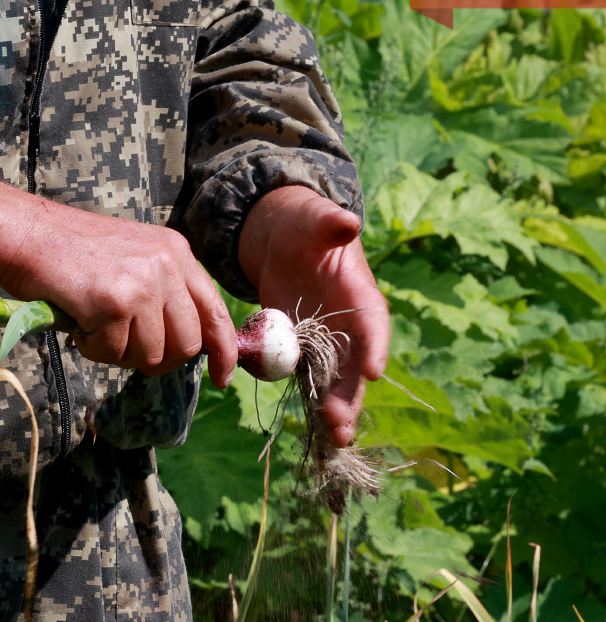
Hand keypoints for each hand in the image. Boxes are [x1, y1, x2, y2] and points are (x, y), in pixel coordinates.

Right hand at [0, 159, 237, 386]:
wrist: (24, 233)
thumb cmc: (70, 251)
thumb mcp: (131, 256)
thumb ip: (163, 290)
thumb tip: (188, 343)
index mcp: (176, 251)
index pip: (215, 311)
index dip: (225, 351)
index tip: (223, 378)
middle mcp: (166, 264)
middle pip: (186, 344)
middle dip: (157, 359)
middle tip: (126, 349)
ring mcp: (142, 283)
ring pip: (151, 355)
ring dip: (120, 353)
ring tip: (95, 327)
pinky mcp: (114, 302)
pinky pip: (114, 354)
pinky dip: (93, 349)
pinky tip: (79, 325)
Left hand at [238, 186, 389, 446]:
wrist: (285, 240)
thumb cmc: (307, 226)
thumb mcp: (316, 221)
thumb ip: (331, 225)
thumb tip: (347, 221)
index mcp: (361, 297)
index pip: (373, 325)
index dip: (374, 348)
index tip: (372, 373)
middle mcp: (349, 327)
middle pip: (354, 366)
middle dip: (350, 395)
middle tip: (342, 424)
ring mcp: (326, 342)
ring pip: (333, 381)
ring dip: (333, 408)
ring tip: (333, 438)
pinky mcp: (302, 349)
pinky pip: (306, 378)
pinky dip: (307, 400)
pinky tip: (309, 428)